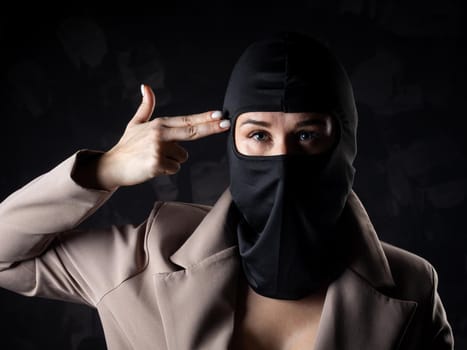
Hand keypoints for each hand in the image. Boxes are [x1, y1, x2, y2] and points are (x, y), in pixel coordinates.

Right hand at [97, 85, 229, 189]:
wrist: (111, 166)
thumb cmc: (127, 146)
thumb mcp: (135, 123)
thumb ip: (146, 107)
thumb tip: (146, 86)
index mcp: (158, 124)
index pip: (186, 120)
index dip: (204, 118)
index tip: (219, 115)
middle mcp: (159, 134)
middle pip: (192, 131)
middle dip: (211, 127)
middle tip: (227, 123)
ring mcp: (158, 148)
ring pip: (182, 157)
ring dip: (172, 160)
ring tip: (154, 158)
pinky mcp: (156, 164)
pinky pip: (174, 168)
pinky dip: (165, 170)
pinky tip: (151, 167)